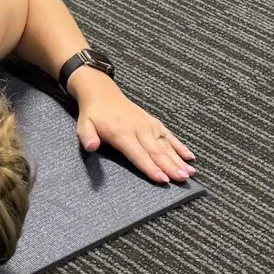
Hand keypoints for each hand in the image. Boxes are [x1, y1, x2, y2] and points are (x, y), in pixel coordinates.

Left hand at [71, 74, 195, 184]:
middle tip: (183, 180)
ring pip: (166, 145)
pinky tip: (190, 157)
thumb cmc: (94, 114)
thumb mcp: (84, 125)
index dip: (151, 168)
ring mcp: (149, 125)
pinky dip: (180, 146)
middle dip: (171, 167)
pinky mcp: (154, 123)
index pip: (139, 154)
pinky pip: (169, 135)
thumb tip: (91, 146)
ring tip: (190, 173)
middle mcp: (139, 129)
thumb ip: (87, 137)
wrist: (103, 94)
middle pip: (157, 151)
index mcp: (122, 133)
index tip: (162, 179)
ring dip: (179, 160)